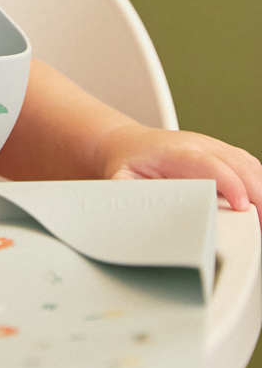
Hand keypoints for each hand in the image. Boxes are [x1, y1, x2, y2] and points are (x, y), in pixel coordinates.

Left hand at [99, 124, 261, 230]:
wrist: (130, 143)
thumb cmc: (129, 161)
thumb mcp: (120, 177)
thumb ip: (126, 193)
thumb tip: (130, 209)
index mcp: (173, 152)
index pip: (209, 164)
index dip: (229, 184)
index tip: (240, 206)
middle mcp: (197, 144)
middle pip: (238, 164)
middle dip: (255, 193)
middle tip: (258, 224)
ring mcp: (211, 145)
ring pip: (247, 163)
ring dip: (260, 189)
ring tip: (259, 220)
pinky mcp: (221, 151)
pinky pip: (248, 163)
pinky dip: (258, 182)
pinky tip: (258, 202)